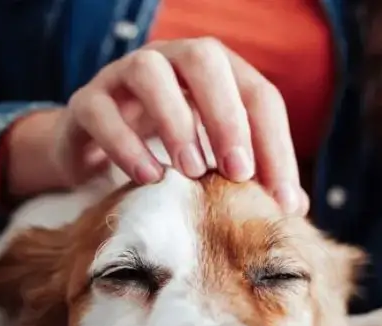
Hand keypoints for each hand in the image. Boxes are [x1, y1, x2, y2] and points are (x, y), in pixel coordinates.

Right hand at [6, 38, 308, 214]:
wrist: (93, 153)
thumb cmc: (166, 155)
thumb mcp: (213, 162)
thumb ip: (252, 177)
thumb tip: (295, 209)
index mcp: (215, 71)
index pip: (257, 94)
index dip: (275, 144)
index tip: (280, 199)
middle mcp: (171, 60)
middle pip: (204, 60)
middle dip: (227, 116)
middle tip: (238, 172)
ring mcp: (123, 75)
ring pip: (149, 71)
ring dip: (176, 120)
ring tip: (192, 172)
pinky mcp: (86, 102)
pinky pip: (101, 110)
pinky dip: (125, 143)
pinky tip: (148, 177)